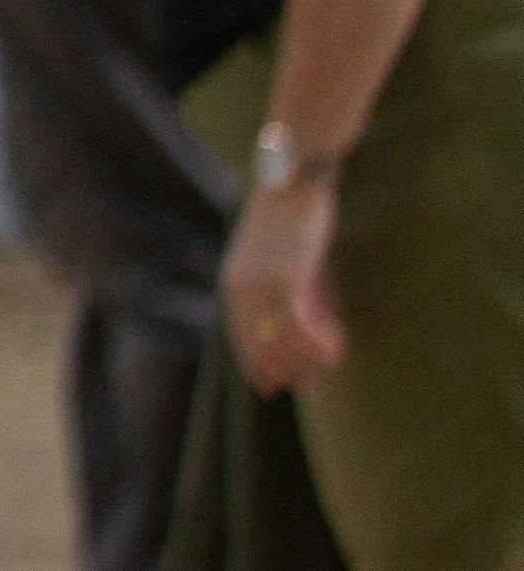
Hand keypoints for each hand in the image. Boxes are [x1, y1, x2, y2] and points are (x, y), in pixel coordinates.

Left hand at [224, 175, 345, 393]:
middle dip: (286, 371)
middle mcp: (240, 287)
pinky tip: (337, 346)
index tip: (272, 388)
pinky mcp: (285, 279)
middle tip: (312, 383)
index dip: (258, 367)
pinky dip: (318, 343)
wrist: (294, 181)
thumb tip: (318, 349)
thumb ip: (304, 307)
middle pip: (258, 347)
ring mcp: (260, 284)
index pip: (240, 338)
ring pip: (280, 343)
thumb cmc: (297, 224)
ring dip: (308, 360)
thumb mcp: (296, 269)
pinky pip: (298, 327)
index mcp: (233, 283)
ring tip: (331, 360)